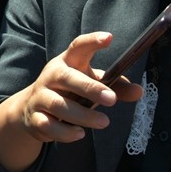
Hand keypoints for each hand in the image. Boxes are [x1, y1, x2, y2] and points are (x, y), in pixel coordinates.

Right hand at [5, 31, 143, 145]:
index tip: (109, 38)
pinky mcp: (35, 118)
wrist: (31, 109)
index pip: (78, 47)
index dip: (92, 41)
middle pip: (67, 78)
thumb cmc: (69, 92)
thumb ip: (116, 88)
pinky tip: (79, 133)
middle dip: (90, 88)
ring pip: (59, 105)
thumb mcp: (91, 84)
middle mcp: (51, 76)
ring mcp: (40, 96)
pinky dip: (66, 132)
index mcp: (67, 62)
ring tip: (104, 122)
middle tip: (112, 99)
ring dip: (84, 115)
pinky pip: (49, 125)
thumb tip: (139, 91)